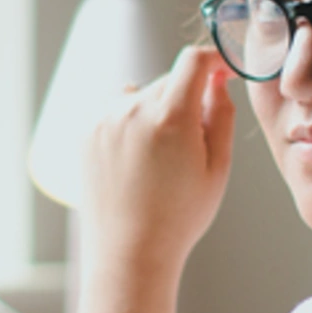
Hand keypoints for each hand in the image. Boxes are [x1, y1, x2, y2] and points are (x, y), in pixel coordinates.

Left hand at [81, 45, 236, 277]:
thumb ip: (222, 116)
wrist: (129, 253)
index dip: (215, 59)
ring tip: (161, 160)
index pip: (194, 61)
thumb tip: (218, 81)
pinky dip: (132, 125)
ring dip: (157, 112)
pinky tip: (138, 164)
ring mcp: (105, 120)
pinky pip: (118, 113)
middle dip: (187, 98)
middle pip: (169, 81)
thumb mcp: (217, 168)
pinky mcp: (87, 133)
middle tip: (194, 144)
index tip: (224, 70)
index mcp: (171, 116)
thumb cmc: (179, 216)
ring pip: (142, 96)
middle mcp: (132, 109)